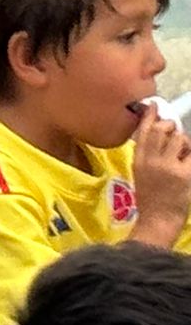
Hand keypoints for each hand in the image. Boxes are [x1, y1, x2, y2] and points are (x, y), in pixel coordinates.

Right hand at [133, 106, 190, 239]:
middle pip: (162, 130)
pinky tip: (188, 164)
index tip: (154, 105)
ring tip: (183, 153)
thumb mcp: (140, 173)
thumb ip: (147, 154)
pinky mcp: (185, 174)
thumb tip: (159, 134)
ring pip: (180, 139)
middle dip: (171, 126)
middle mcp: (152, 159)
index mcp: (139, 159)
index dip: (150, 115)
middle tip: (174, 130)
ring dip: (184, 142)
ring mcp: (169, 166)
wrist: (158, 220)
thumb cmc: (151, 198)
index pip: (144, 131)